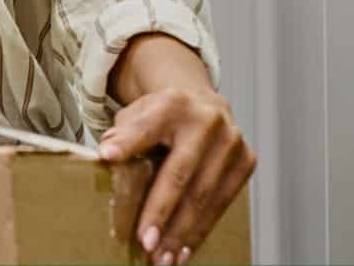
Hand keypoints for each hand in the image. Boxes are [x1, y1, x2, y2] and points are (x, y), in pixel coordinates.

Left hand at [98, 88, 256, 264]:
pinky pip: (222, 204)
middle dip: (161, 212)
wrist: (204, 108)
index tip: (107, 157)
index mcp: (172, 104)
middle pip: (179, 173)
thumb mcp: (137, 115)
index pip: (146, 126)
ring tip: (162, 257)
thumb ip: (122, 134)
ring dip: (181, 232)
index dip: (128, 142)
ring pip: (204, 196)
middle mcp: (207, 122)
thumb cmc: (163, 118)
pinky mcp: (246, 162)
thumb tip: (107, 157)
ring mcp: (231, 143)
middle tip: (144, 242)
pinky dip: (201, 230)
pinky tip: (184, 249)